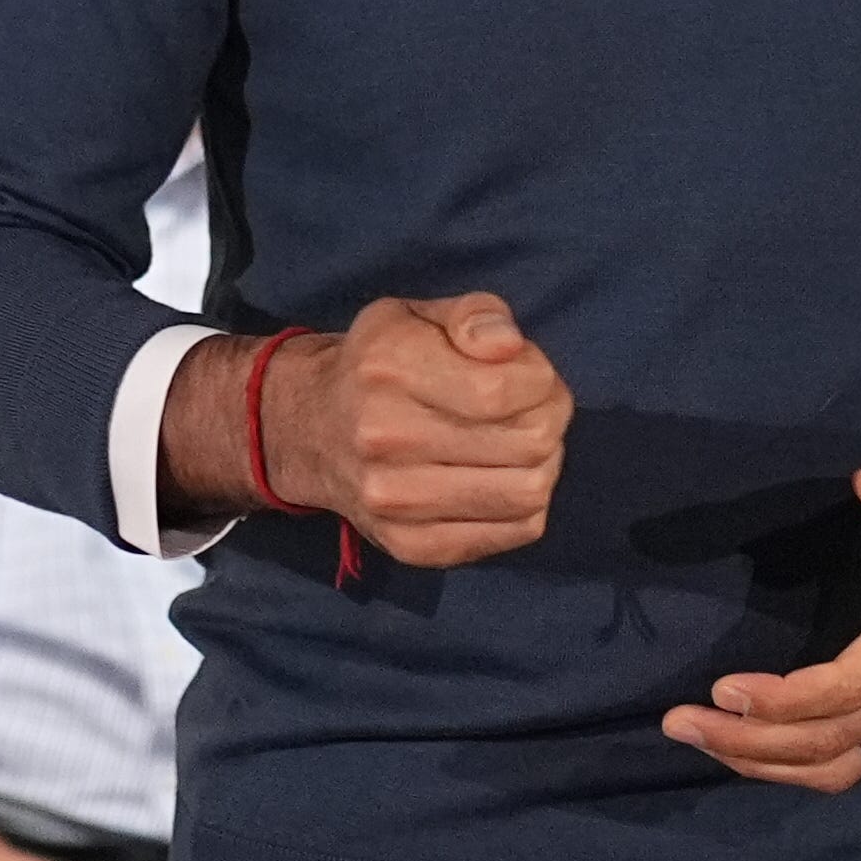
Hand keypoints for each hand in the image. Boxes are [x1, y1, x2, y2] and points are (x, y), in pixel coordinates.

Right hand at [246, 296, 570, 568]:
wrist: (310, 431)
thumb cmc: (381, 365)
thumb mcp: (418, 314)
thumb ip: (474, 315)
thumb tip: (508, 346)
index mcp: (388, 366)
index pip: (503, 389)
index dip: (540, 379)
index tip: (529, 372)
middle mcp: (383, 437)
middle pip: (527, 443)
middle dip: (550, 418)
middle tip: (535, 408)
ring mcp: (395, 500)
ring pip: (527, 493)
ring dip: (545, 464)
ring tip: (523, 444)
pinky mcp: (411, 545)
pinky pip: (513, 533)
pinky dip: (526, 506)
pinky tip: (502, 479)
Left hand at [663, 440, 860, 791]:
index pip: (849, 687)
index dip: (783, 699)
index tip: (721, 691)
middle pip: (835, 740)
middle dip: (751, 740)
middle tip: (678, 724)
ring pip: (845, 765)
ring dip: (768, 763)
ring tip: (700, 741)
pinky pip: (858, 761)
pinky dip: (799, 764)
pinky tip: (750, 748)